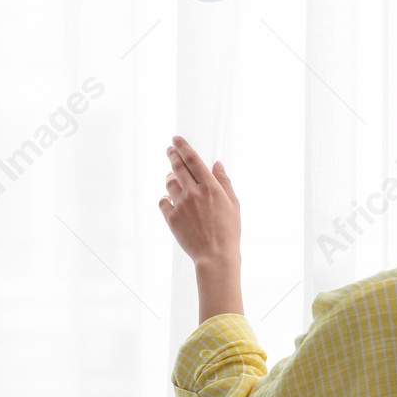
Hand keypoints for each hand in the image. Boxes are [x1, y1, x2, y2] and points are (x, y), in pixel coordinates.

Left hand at [158, 136, 240, 268]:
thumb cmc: (229, 231)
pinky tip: (171, 200)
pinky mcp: (171, 218)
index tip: (176, 140)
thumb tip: (217, 165)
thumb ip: (224, 182)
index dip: (183, 147)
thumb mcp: (233, 204)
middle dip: (172, 155)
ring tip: (174, 178)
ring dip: (170, 177)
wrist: (215, 256)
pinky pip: (163, 201)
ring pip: (169, 183)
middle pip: (177, 167)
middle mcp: (194, 193)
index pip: (193, 160)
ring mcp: (181, 205)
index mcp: (211, 187)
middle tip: (169, 150)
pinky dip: (165, 198)